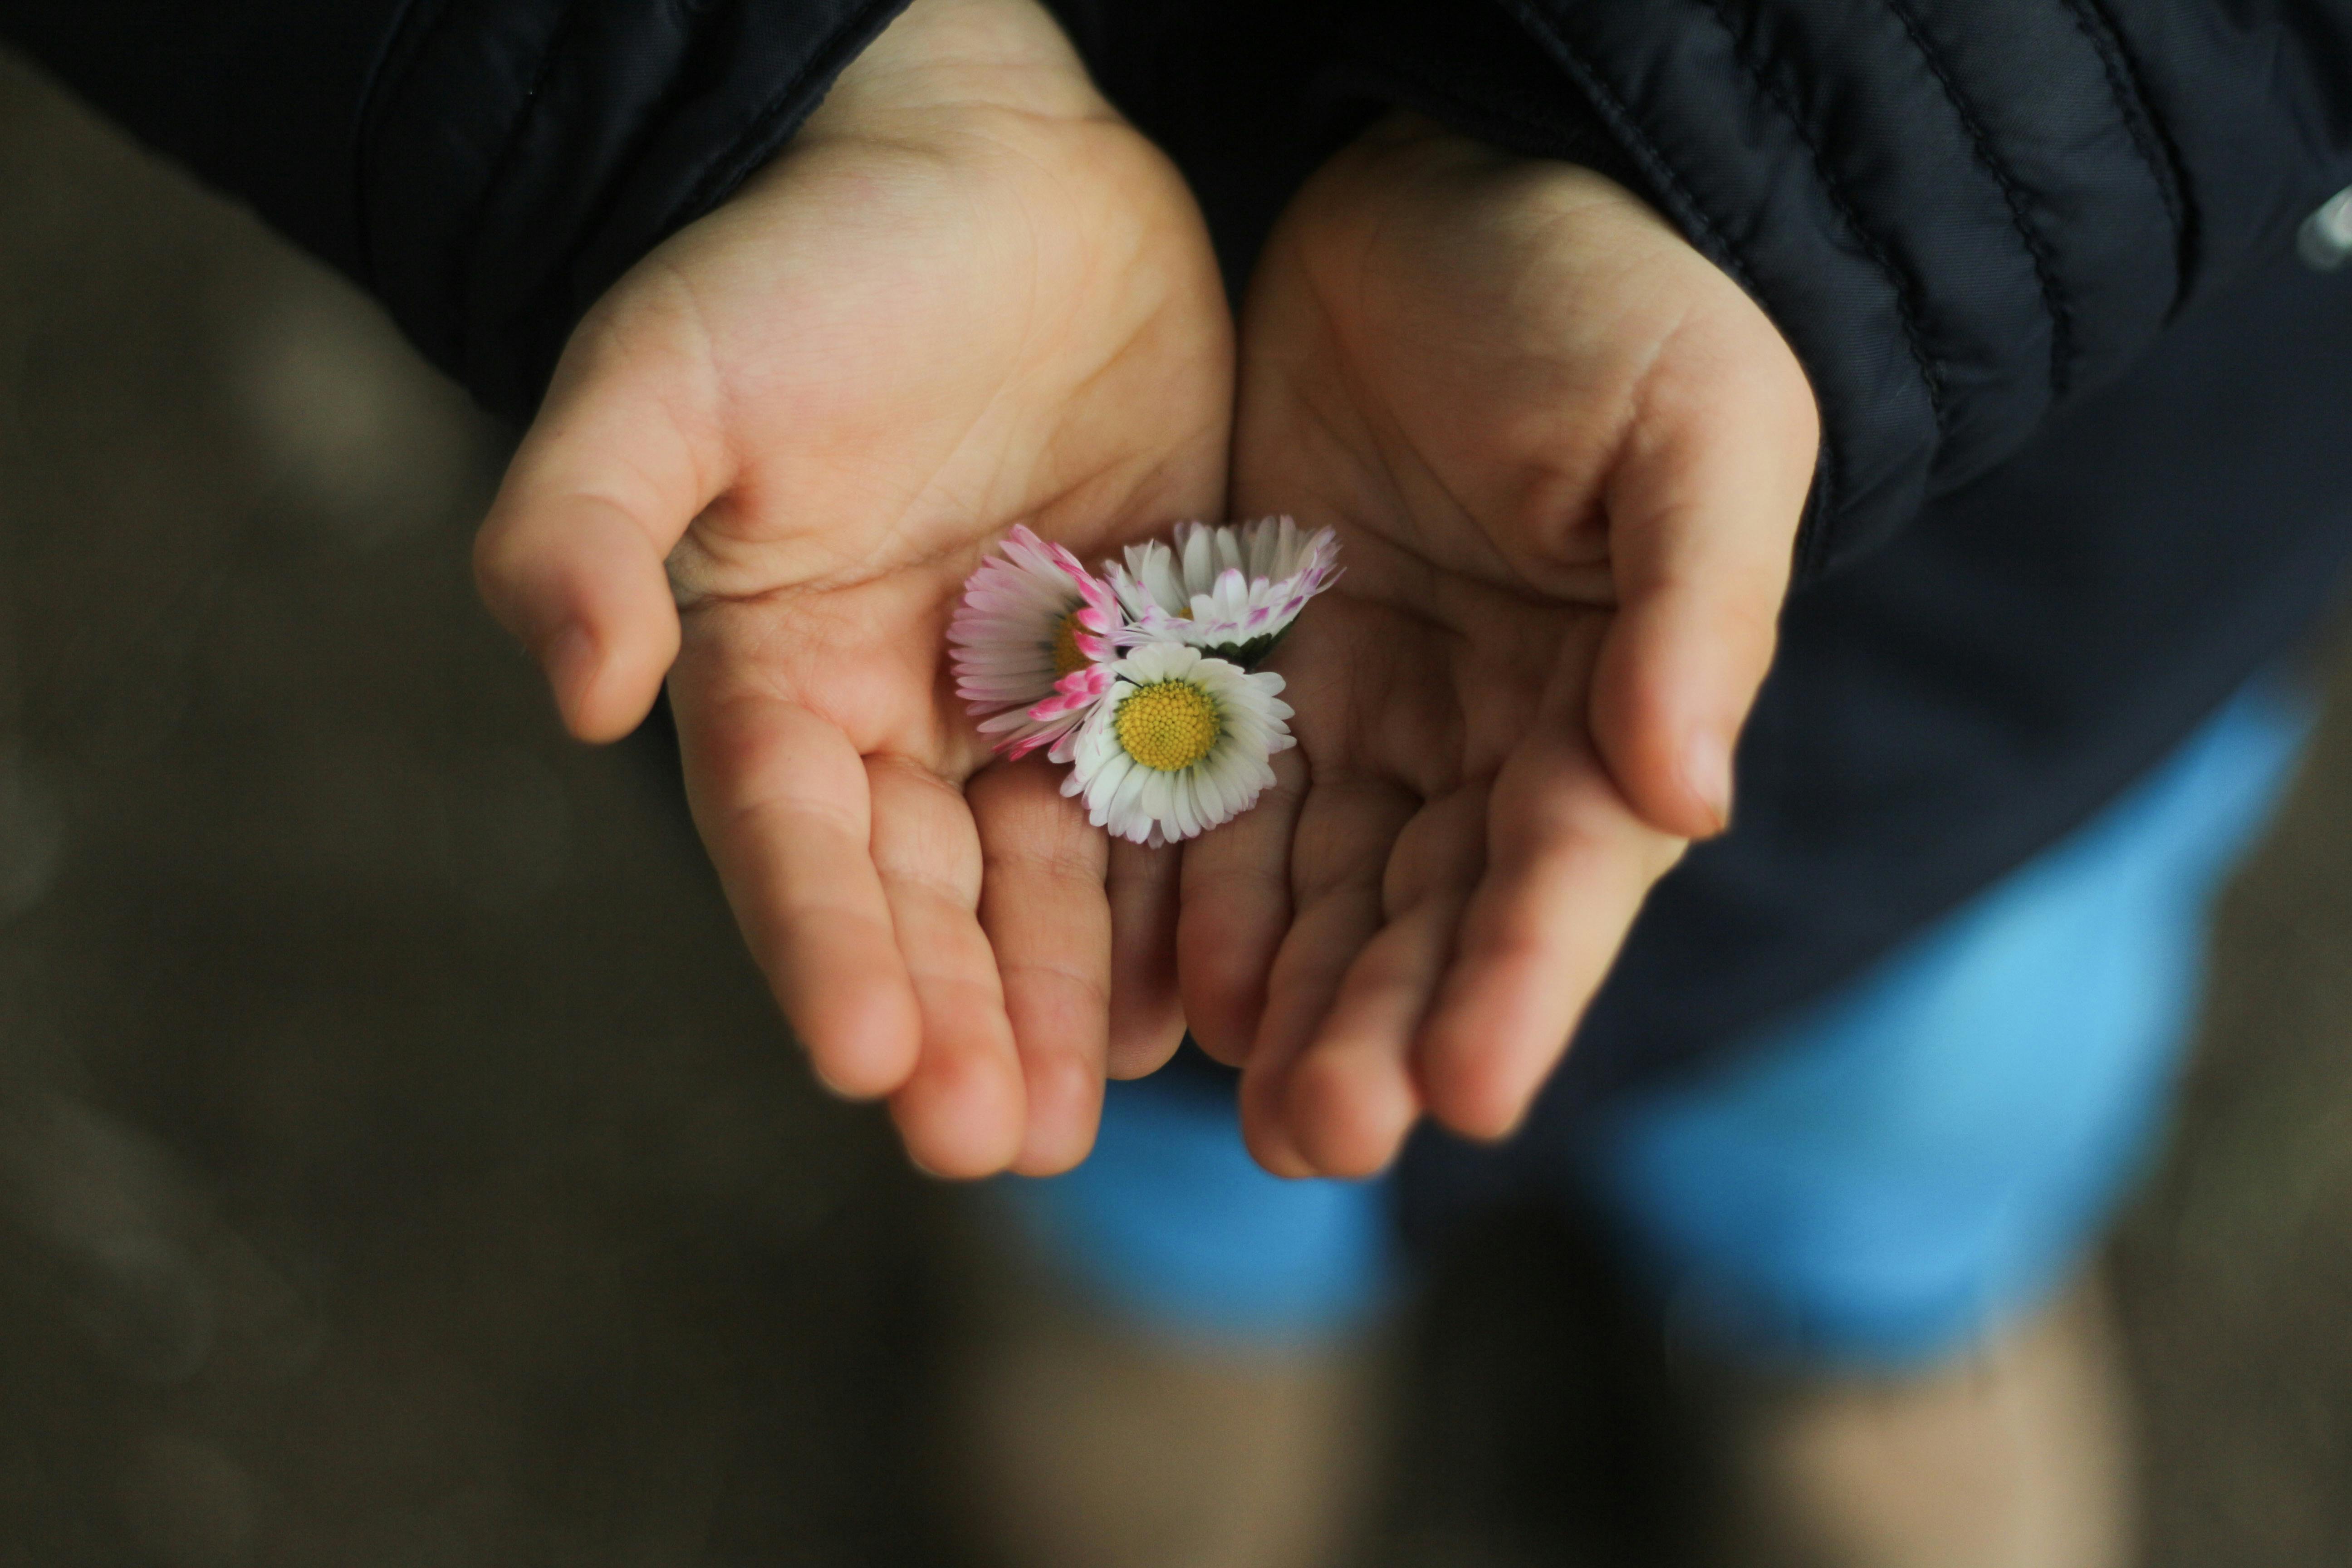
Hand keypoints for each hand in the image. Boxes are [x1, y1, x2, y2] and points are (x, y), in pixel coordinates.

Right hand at [472, 0, 1229, 1175]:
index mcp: (779, 677)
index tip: (864, 1058)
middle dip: (960, 1019)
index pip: (792, 843)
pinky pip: (1178, 787)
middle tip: (995, 1143)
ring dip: (1072, 997)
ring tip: (1098, 1111)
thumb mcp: (659, 381)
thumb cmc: (793, 265)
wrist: (961, 161)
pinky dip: (1189, 888)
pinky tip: (1209, 993)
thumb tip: (569, 682)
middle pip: (930, 896)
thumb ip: (585, 527)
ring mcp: (1038, 689)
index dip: (824, 950)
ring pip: (1058, 875)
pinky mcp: (1156, 641)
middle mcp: (906, 713)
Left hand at [1183, 115, 1817, 1177]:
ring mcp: (1365, 709)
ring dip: (1282, 996)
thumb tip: (1688, 793)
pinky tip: (1159, 982)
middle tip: (1318, 1137)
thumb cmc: (1610, 298)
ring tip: (1242, 1104)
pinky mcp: (1251, 659)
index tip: (1465, 1089)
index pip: (1562, 873)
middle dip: (1379, 1026)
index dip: (1518, 983)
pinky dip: (1190, 888)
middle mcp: (1488, 737)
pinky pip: (1214, 797)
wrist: (1458, 178)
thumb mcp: (1695, 431)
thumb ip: (1694, 610)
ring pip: (1319, 887)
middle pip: (1430, 912)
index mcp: (1609, 704)